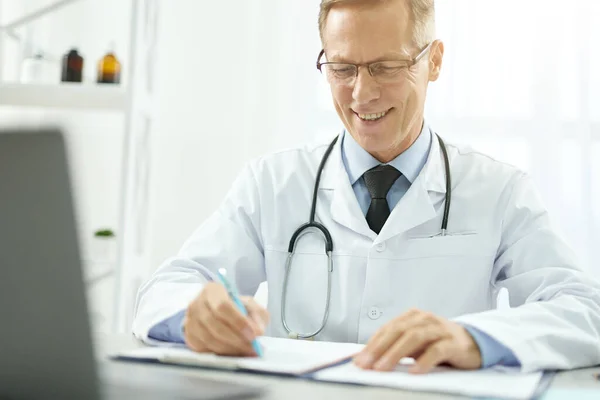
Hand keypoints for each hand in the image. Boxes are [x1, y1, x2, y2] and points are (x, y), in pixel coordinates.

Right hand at [183, 282, 269, 356]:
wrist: (216, 314)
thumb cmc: (235, 307)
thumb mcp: (249, 305)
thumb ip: (257, 314)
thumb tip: (258, 330)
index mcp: (213, 290)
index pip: (223, 305)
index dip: (238, 321)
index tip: (253, 334)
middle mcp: (197, 303)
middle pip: (215, 324)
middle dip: (236, 339)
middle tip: (252, 347)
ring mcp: (190, 320)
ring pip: (209, 339)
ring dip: (230, 348)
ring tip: (246, 351)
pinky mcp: (189, 336)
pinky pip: (204, 348)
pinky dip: (220, 353)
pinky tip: (233, 353)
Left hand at [354, 309, 481, 373]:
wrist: (473, 342)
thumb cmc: (438, 343)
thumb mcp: (415, 343)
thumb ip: (395, 346)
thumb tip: (369, 358)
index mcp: (412, 316)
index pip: (387, 329)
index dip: (371, 344)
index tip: (359, 359)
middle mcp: (424, 319)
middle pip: (397, 331)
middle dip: (378, 348)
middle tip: (366, 364)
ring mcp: (439, 329)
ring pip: (414, 337)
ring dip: (395, 353)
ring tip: (383, 367)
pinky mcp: (454, 343)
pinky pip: (437, 350)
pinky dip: (424, 360)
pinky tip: (414, 371)